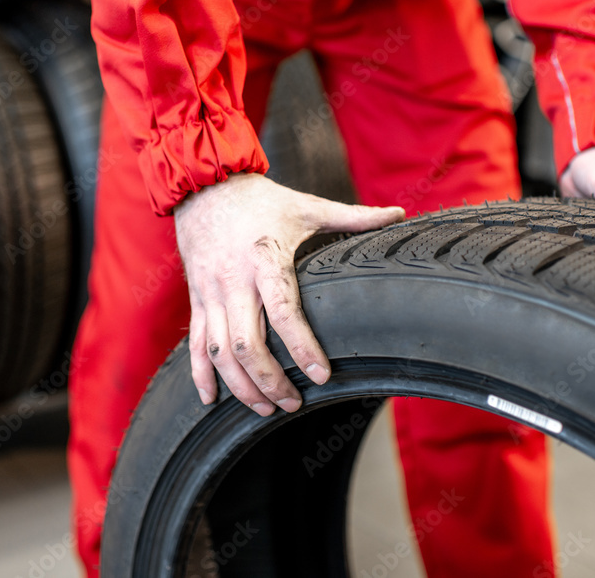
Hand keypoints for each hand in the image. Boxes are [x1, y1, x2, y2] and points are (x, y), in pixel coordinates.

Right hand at [175, 173, 404, 415]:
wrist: (203, 186)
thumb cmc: (259, 199)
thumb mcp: (306, 205)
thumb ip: (353, 216)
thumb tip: (399, 213)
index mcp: (264, 258)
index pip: (283, 311)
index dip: (302, 346)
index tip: (321, 375)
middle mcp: (233, 281)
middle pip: (247, 344)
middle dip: (270, 380)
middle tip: (293, 403)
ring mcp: (210, 293)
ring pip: (220, 353)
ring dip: (240, 386)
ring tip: (264, 408)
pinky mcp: (196, 299)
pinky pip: (195, 344)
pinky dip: (201, 375)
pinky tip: (212, 400)